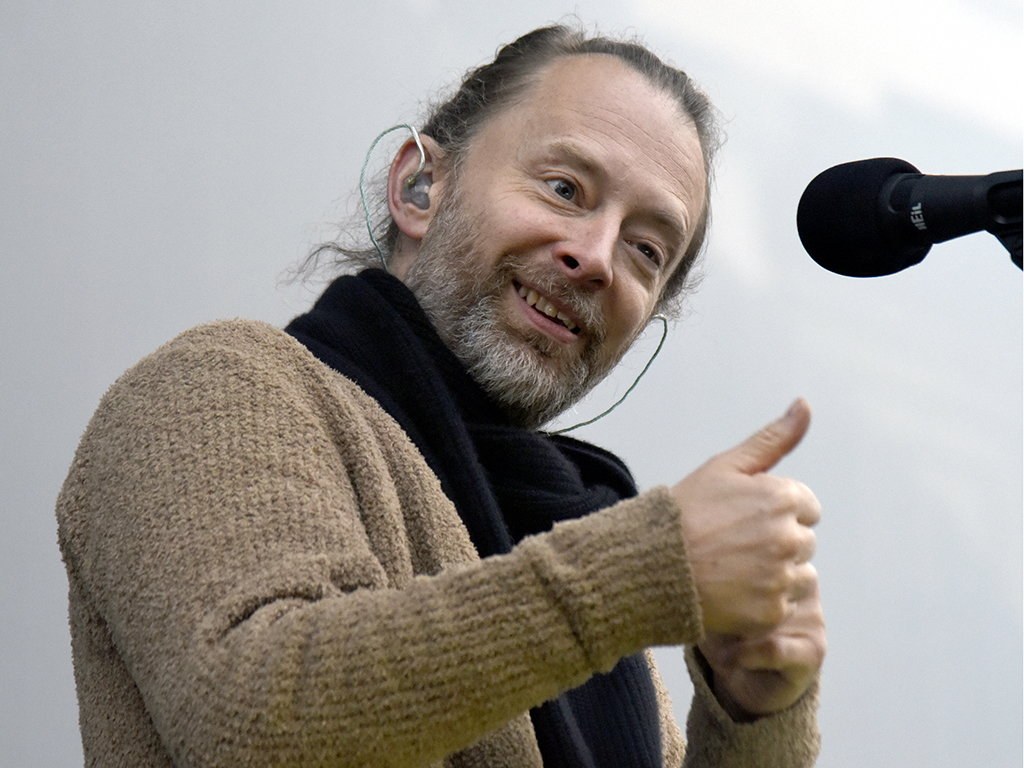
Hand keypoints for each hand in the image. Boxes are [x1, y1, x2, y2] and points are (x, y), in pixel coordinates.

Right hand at [671, 399, 824, 713]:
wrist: (651, 564)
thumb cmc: (685, 511)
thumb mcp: (726, 466)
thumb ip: (772, 438)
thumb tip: (805, 403)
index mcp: (783, 498)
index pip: (806, 506)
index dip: (773, 511)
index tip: (742, 518)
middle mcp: (790, 537)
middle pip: (803, 542)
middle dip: (776, 542)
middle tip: (732, 545)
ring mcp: (781, 576)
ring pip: (798, 576)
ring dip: (774, 574)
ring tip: (732, 570)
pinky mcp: (771, 611)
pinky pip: (781, 606)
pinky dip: (761, 603)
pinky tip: (731, 592)